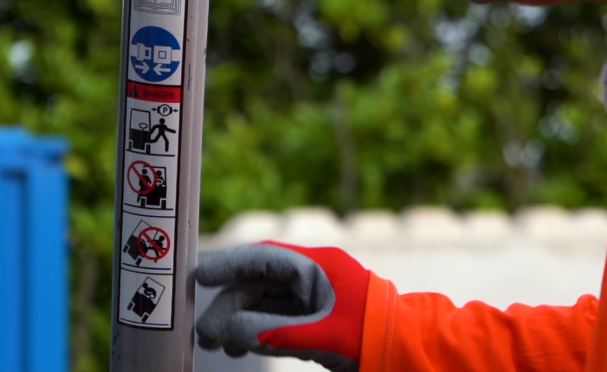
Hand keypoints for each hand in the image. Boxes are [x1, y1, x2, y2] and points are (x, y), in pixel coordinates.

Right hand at [195, 241, 369, 371]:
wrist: (406, 348)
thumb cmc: (370, 335)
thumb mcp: (321, 335)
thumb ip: (274, 333)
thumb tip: (230, 331)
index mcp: (317, 265)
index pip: (265, 257)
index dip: (229, 265)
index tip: (199, 278)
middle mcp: (313, 276)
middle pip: (260, 283)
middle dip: (230, 306)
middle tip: (206, 335)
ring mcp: (314, 297)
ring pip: (265, 302)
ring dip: (239, 321)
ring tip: (218, 346)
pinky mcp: (315, 318)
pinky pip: (277, 319)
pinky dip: (256, 331)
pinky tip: (238, 347)